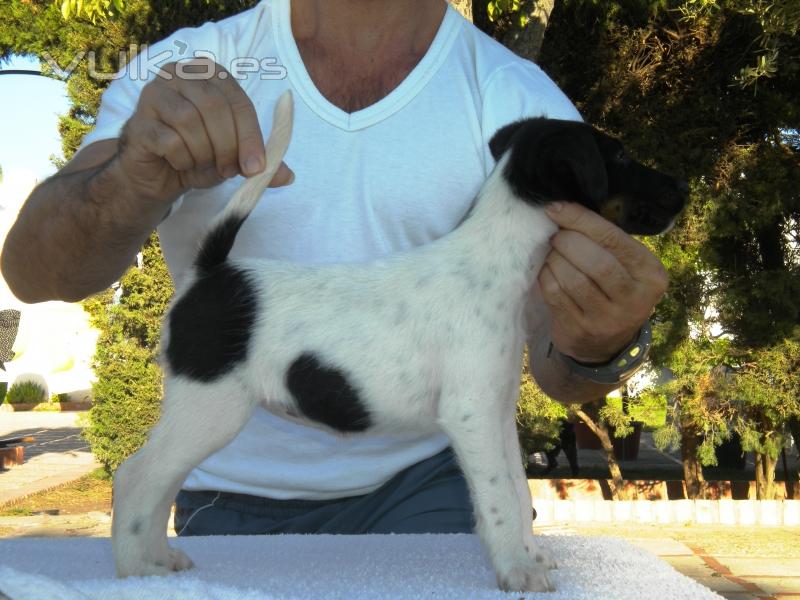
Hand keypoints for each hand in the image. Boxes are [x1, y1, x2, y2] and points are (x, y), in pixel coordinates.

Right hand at [117, 58, 292, 202]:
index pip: (238, 100)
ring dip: (204, 153)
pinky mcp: (139, 122)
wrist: (156, 175)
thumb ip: (259, 161)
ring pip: (190, 121)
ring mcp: (153, 94)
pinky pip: (169, 141)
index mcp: (208, 73)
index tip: (256, 167)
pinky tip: (181, 164)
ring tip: (204, 166)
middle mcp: (178, 75)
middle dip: (228, 145)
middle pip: (214, 106)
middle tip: (228, 170)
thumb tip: (288, 177)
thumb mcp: (234, 157)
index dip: (250, 135)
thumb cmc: (197, 155)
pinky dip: (183, 160)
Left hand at [537, 202, 667, 363]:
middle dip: (568, 241)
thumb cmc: (613, 290)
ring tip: (552, 253)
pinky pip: (556, 295)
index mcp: (651, 274)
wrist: (605, 344)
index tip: (557, 207)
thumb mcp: (626, 267)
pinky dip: (546, 276)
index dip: (582, 220)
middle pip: (596, 261)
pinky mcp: (581, 330)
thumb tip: (566, 207)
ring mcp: (608, 319)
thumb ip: (608, 241)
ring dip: (555, 259)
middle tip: (556, 236)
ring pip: (574, 279)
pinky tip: (547, 270)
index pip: (614, 239)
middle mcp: (635, 299)